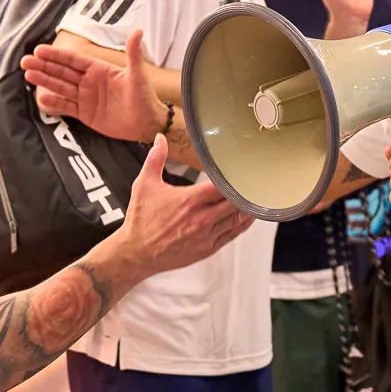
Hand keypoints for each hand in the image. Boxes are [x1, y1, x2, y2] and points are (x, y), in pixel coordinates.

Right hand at [23, 29, 165, 143]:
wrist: (146, 123)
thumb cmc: (144, 97)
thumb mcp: (138, 75)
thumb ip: (133, 54)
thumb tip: (138, 31)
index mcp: (98, 70)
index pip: (73, 60)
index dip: (56, 55)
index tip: (39, 50)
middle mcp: (89, 82)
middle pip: (62, 72)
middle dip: (43, 67)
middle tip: (25, 62)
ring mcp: (85, 98)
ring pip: (61, 88)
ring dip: (44, 82)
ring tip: (28, 75)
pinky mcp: (85, 113)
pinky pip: (66, 107)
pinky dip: (54, 103)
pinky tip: (41, 98)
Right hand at [112, 135, 253, 274]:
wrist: (136, 252)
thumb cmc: (141, 221)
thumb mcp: (145, 185)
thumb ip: (155, 159)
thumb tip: (160, 139)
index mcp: (190, 200)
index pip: (224, 186)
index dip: (234, 178)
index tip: (240, 170)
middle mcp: (202, 218)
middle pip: (236, 202)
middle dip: (243, 192)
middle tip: (251, 182)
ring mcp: (207, 235)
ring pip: (238, 219)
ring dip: (246, 208)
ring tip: (254, 197)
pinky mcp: (208, 248)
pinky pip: (232, 234)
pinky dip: (242, 224)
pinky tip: (247, 217)